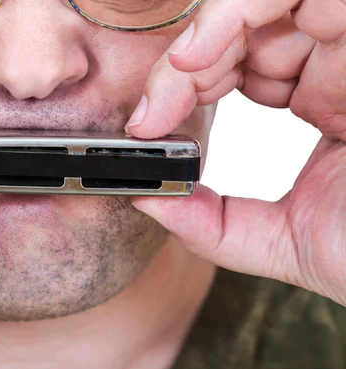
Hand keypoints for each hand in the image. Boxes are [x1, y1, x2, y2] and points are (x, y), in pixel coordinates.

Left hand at [126, 0, 345, 303]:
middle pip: (247, 23)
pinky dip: (241, 10)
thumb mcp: (286, 242)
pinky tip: (197, 54)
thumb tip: (150, 202)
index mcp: (328, 98)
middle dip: (186, 60)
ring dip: (211, 28)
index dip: (186, 82)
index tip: (147, 125)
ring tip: (178, 74)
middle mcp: (344, 60)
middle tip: (152, 109)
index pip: (242, 61)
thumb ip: (215, 225)